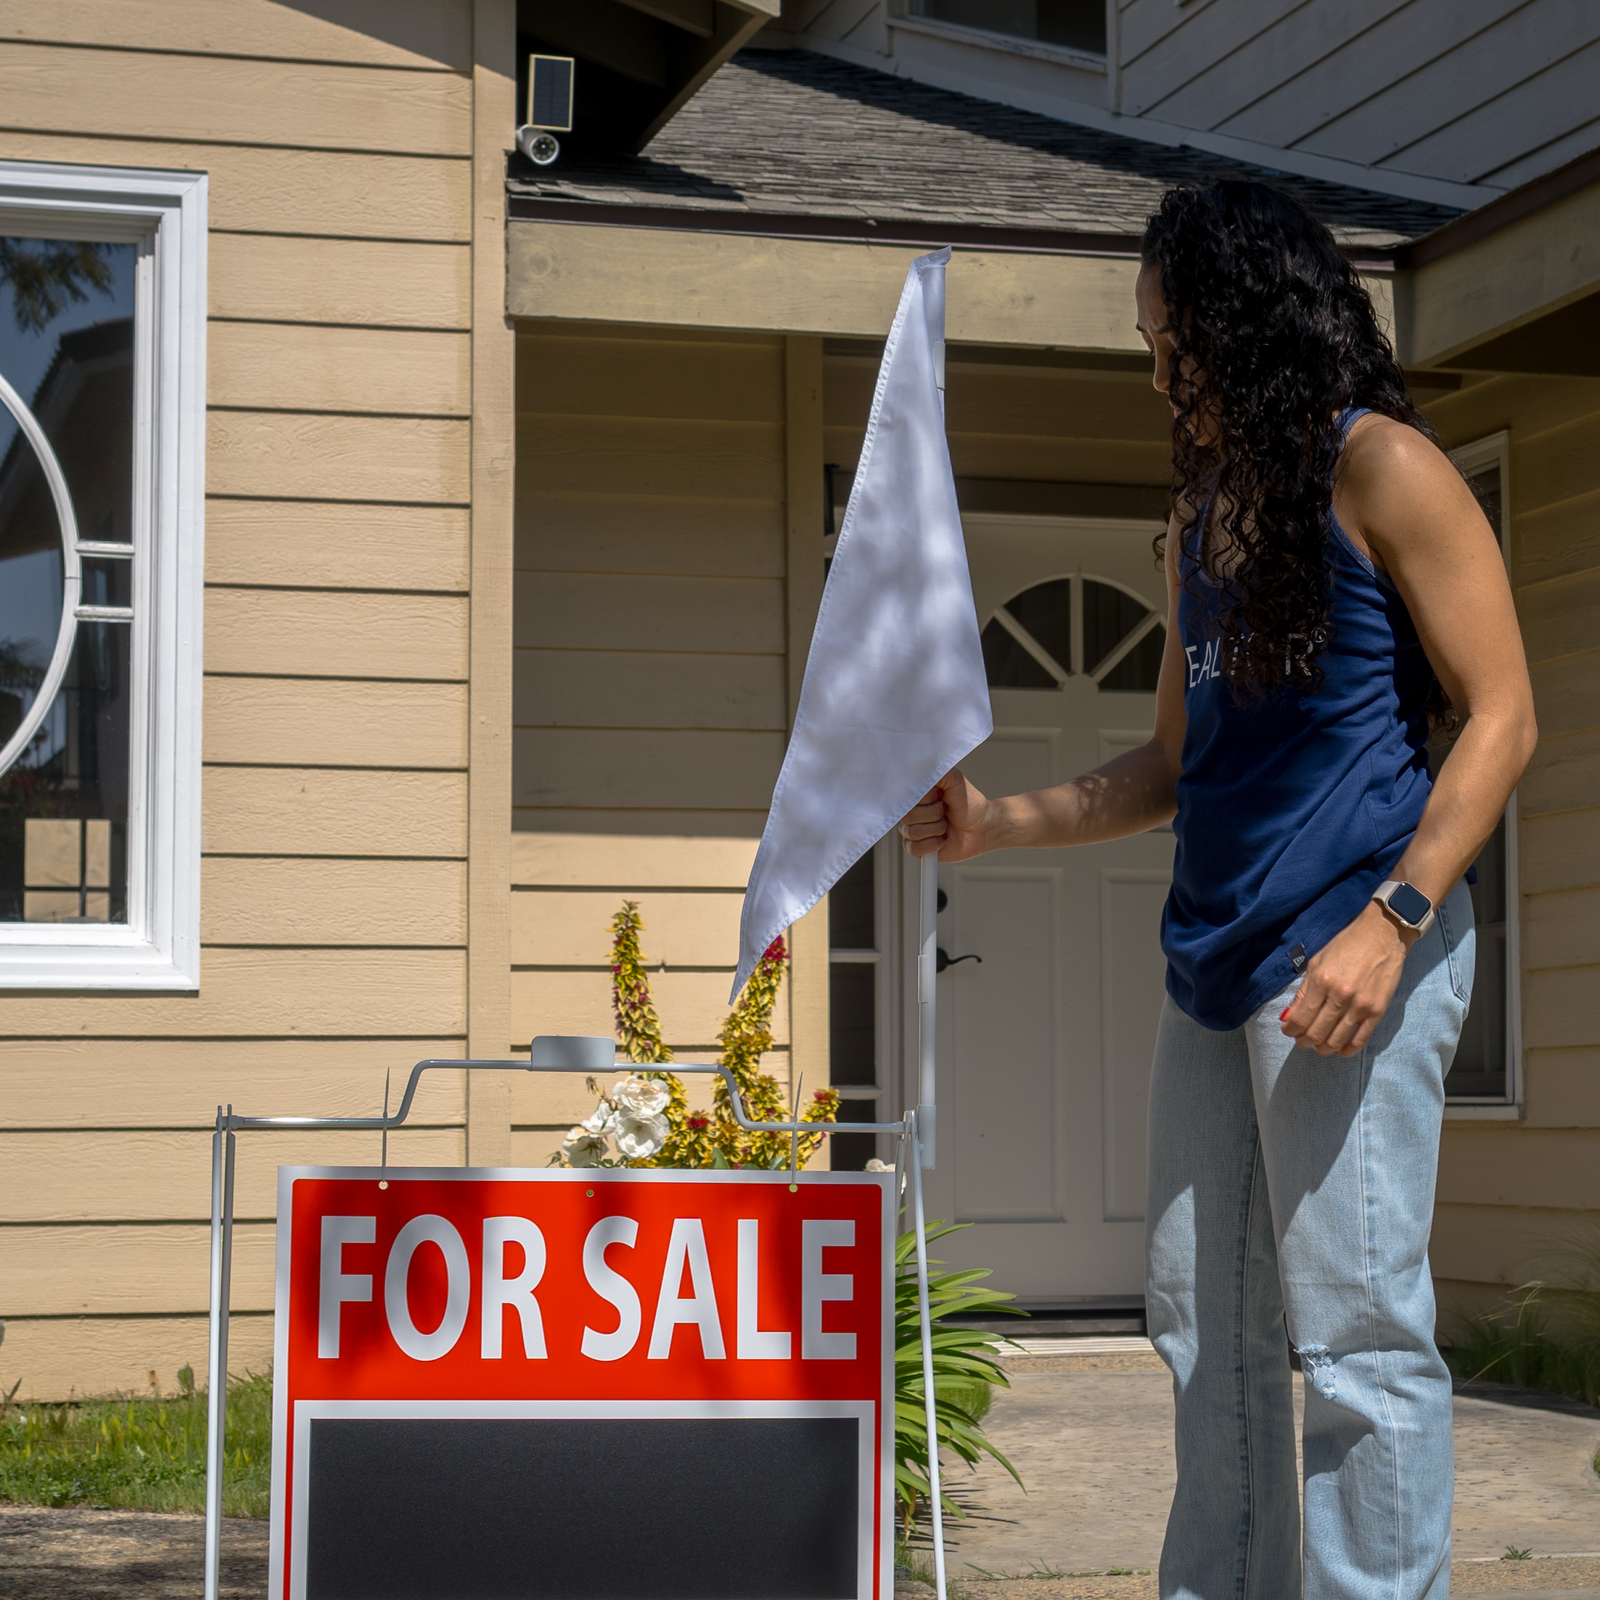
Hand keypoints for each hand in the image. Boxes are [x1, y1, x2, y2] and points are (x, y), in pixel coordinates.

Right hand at [898, 768, 990, 861]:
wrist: (982, 827)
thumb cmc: (969, 804)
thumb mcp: (954, 779)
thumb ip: (936, 772)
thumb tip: (917, 770)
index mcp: (917, 796)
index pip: (906, 798)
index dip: (927, 799)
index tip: (941, 796)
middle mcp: (912, 812)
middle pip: (908, 817)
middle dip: (934, 815)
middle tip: (946, 811)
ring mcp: (913, 831)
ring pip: (913, 832)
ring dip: (936, 829)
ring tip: (947, 825)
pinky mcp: (918, 849)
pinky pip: (915, 848)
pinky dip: (933, 844)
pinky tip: (943, 839)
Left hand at [1279, 901, 1415, 1056]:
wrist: (1383, 934)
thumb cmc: (1347, 944)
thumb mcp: (1317, 961)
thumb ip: (1303, 991)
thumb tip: (1289, 1016)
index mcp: (1321, 981)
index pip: (1300, 1018)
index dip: (1290, 1030)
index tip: (1288, 1031)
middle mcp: (1340, 996)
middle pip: (1316, 1033)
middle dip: (1304, 1041)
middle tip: (1301, 1040)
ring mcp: (1360, 1005)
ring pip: (1336, 1041)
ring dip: (1323, 1049)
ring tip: (1318, 1046)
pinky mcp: (1378, 1011)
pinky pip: (1361, 1040)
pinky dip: (1347, 1049)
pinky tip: (1339, 1049)